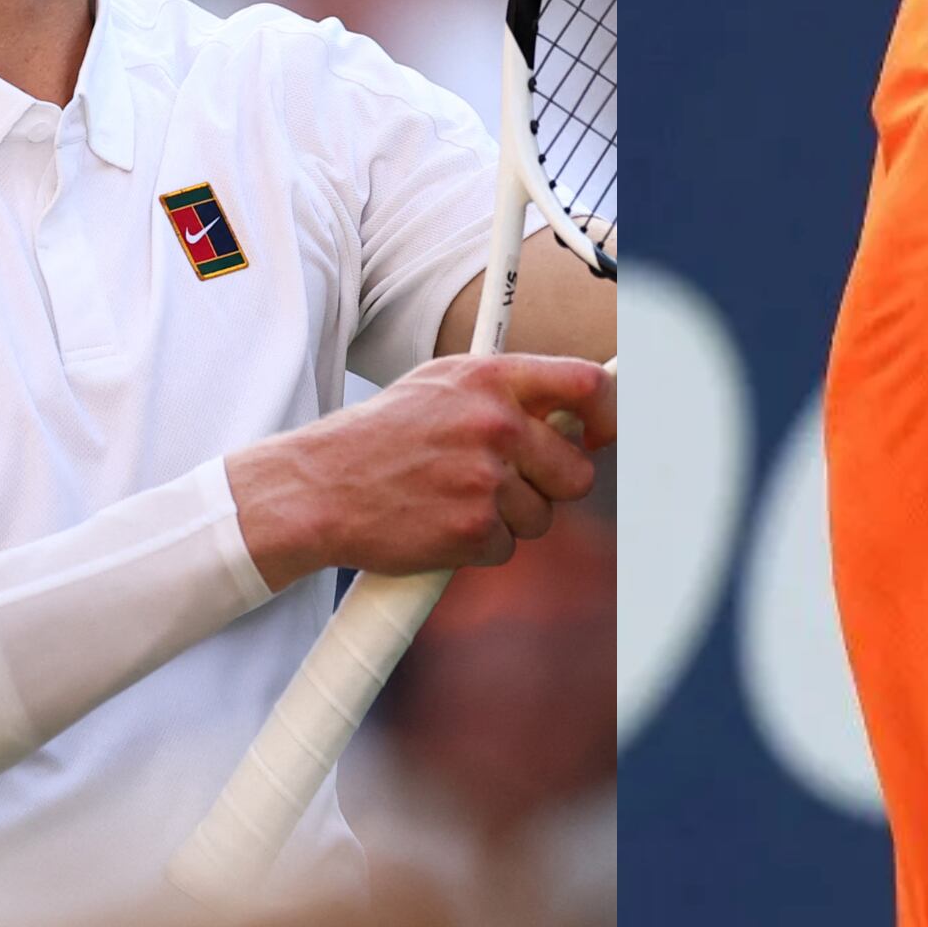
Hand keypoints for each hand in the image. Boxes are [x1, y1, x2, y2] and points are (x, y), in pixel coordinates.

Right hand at [228, 354, 615, 587]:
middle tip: (507, 483)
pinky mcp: (472, 530)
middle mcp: (495, 425)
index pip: (586, 385)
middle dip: (552, 486)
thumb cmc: (381, 437)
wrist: (318, 488)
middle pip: (578, 471)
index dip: (608, 412)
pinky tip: (440, 524)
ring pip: (543, 517)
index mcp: (490, 380)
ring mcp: (485, 480)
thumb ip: (507, 393)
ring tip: (454, 499)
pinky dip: (479, 546)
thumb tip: (578, 415)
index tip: (600, 432)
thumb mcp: (441, 387)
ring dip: (509, 518)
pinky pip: (507, 548)